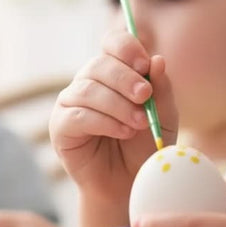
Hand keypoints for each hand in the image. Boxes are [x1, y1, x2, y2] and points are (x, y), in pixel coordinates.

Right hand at [49, 29, 177, 198]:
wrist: (132, 183)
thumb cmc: (146, 145)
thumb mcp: (164, 115)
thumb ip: (162, 88)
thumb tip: (158, 59)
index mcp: (115, 70)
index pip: (112, 43)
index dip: (127, 48)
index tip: (145, 64)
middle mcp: (90, 81)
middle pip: (99, 64)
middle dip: (125, 78)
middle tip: (144, 95)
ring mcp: (72, 102)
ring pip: (89, 89)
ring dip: (118, 105)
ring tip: (140, 123)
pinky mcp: (61, 126)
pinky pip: (78, 115)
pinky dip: (104, 122)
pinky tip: (123, 131)